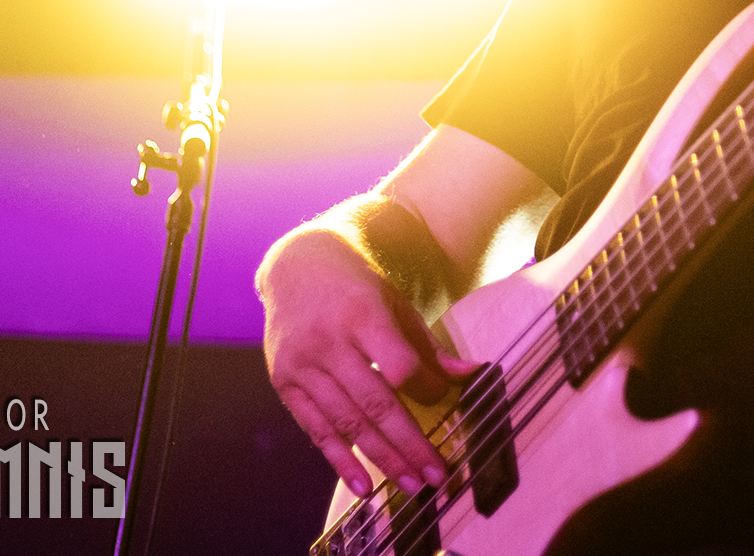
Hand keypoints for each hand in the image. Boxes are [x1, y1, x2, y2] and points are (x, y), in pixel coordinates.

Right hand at [257, 227, 474, 497]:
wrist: (297, 267)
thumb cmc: (356, 287)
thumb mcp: (394, 303)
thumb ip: (427, 345)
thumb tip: (470, 375)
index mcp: (361, 314)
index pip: (400, 366)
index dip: (427, 391)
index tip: (446, 403)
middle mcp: (328, 341)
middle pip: (375, 403)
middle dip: (409, 445)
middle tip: (438, 476)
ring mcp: (302, 365)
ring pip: (347, 423)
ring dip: (382, 460)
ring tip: (411, 486)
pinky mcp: (284, 383)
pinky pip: (316, 430)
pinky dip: (340, 461)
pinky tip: (364, 486)